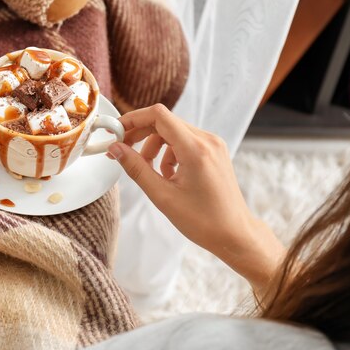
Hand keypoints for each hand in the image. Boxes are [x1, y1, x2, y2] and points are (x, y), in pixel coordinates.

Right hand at [109, 104, 284, 291]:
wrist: (234, 234)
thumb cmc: (203, 221)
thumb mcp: (162, 196)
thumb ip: (136, 168)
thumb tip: (115, 149)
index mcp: (195, 149)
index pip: (158, 116)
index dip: (133, 119)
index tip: (116, 131)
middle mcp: (207, 141)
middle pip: (164, 121)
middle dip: (140, 133)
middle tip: (121, 150)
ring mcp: (213, 145)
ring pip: (173, 131)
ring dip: (154, 145)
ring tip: (148, 170)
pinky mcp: (214, 152)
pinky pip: (184, 141)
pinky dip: (169, 152)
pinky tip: (166, 174)